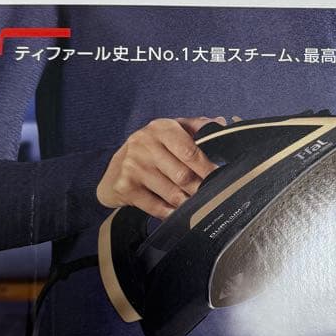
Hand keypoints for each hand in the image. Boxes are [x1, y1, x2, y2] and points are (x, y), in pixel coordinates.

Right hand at [97, 116, 226, 217]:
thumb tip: (221, 122)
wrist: (115, 170)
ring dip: (187, 202)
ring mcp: (133, 166)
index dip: (207, 167)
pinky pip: (156, 207)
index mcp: (161, 128)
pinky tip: (176, 212)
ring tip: (195, 204)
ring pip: (172, 193)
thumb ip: (196, 126)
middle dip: (199, 189)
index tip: (219, 177)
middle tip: (210, 195)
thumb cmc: (151, 150)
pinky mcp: (125, 187)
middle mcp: (145, 144)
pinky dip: (170, 213)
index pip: (190, 150)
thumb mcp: (171, 131)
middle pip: (183, 176)